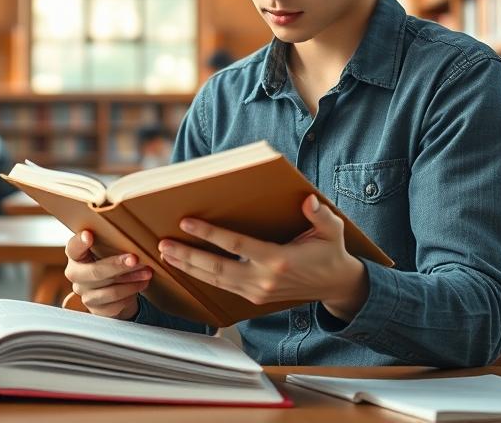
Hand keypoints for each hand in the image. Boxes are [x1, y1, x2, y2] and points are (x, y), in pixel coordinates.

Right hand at [64, 230, 151, 319]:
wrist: (111, 287)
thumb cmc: (109, 261)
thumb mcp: (107, 250)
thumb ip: (111, 243)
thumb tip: (133, 240)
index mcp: (76, 256)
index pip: (73, 247)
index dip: (80, 242)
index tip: (89, 235)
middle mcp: (75, 275)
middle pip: (96, 272)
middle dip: (118, 265)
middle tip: (136, 259)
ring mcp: (84, 294)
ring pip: (110, 290)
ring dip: (132, 281)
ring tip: (147, 273)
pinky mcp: (95, 309)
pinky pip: (116, 304)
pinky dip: (131, 294)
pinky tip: (141, 285)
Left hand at [158, 195, 370, 320]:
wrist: (336, 285)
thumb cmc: (330, 252)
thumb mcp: (332, 231)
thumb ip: (320, 215)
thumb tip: (308, 201)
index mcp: (279, 260)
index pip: (236, 245)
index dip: (209, 234)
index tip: (187, 222)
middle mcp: (264, 280)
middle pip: (217, 269)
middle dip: (188, 256)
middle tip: (163, 244)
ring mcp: (258, 292)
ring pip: (215, 281)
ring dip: (189, 268)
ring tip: (166, 255)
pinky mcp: (255, 298)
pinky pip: (222, 288)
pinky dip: (201, 277)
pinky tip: (185, 267)